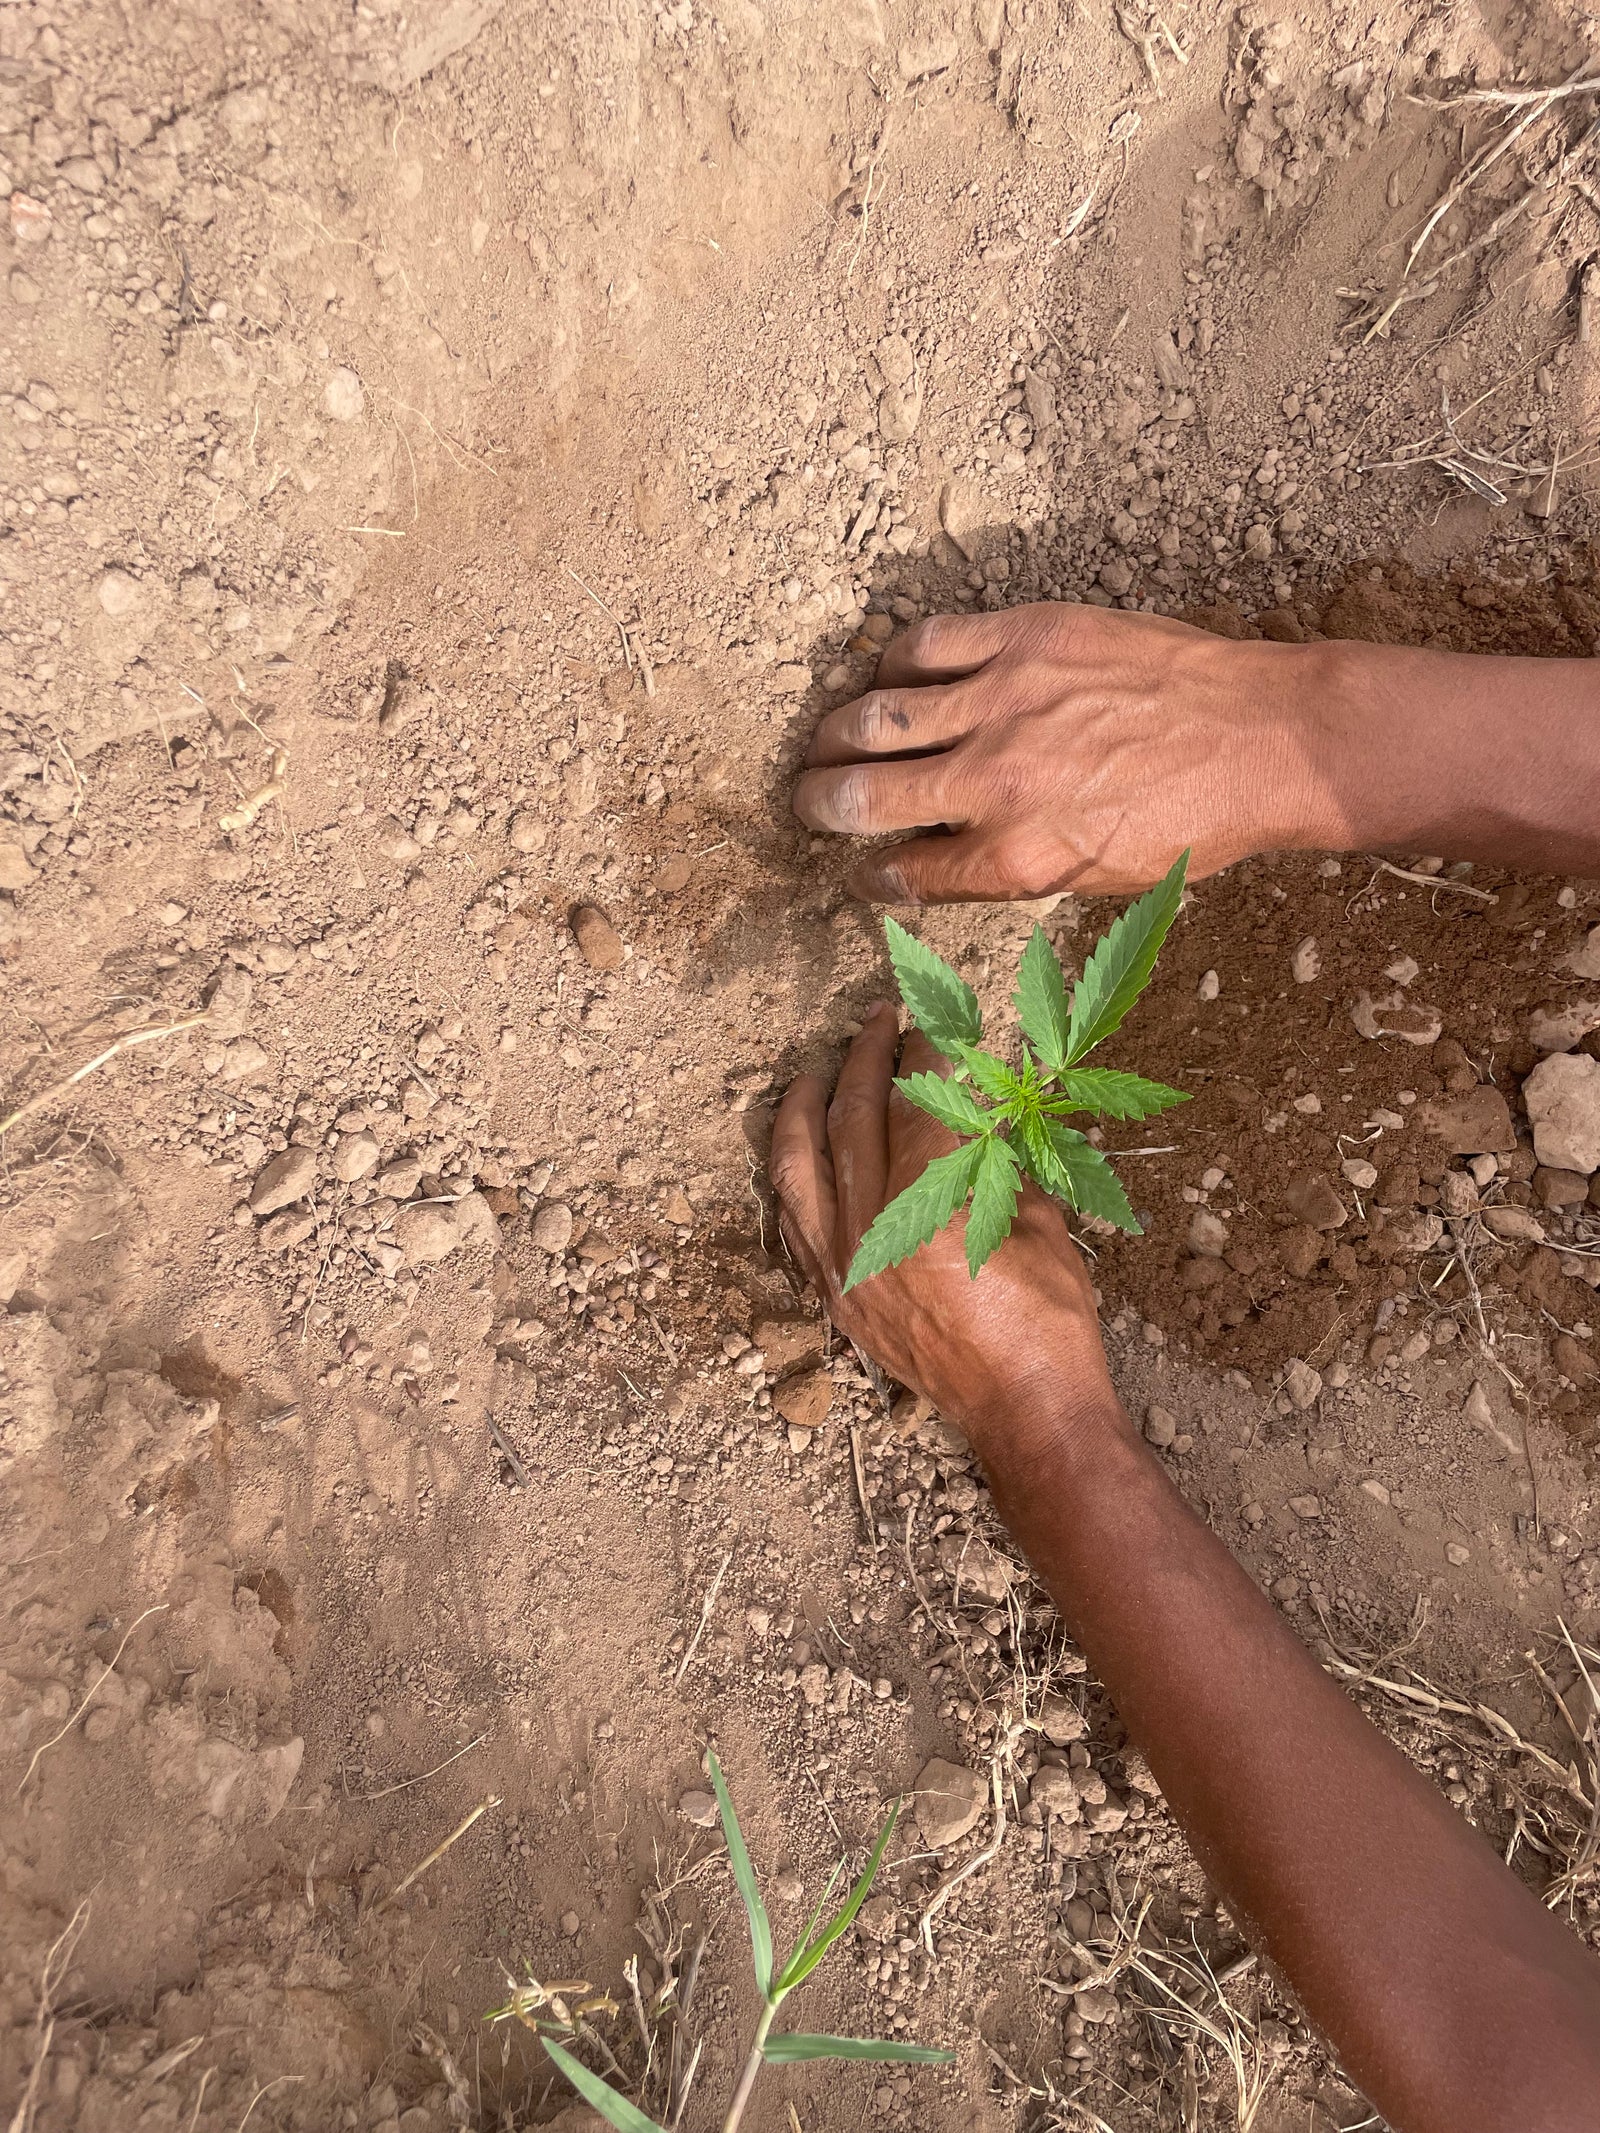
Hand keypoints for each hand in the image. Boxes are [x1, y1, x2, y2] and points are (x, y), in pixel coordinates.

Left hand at [769, 1003, 1120, 1454]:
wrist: (1025, 1409)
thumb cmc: (1049, 1318)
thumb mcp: (1040, 1220)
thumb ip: (998, 1156)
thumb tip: (975, 1100)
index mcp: (931, 1210)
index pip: (914, 1107)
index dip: (920, 1058)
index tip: (927, 1027)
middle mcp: (872, 1234)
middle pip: (852, 1123)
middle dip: (864, 1062)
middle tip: (877, 1023)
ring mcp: (843, 1267)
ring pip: (800, 1170)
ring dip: (804, 1111)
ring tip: (815, 1072)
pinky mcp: (836, 1297)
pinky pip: (793, 1223)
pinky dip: (793, 1178)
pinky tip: (800, 1151)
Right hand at [793, 603, 1335, 901]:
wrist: (1263, 739)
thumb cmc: (1192, 821)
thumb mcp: (1098, 880)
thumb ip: (1008, 874)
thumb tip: (936, 866)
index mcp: (1016, 858)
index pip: (901, 872)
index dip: (868, 873)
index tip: (861, 868)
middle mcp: (997, 781)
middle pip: (862, 795)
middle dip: (817, 805)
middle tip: (806, 803)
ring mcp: (1007, 700)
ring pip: (876, 716)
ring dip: (834, 736)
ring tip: (827, 743)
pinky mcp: (1026, 635)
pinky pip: (926, 643)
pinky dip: (891, 664)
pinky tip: (887, 677)